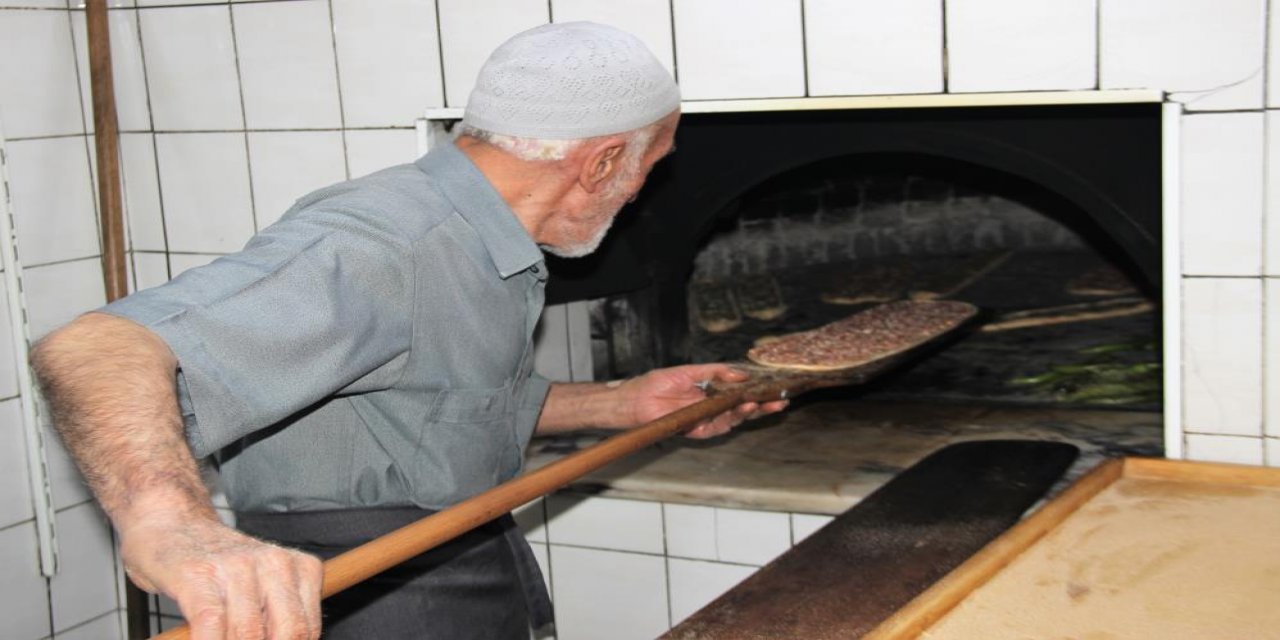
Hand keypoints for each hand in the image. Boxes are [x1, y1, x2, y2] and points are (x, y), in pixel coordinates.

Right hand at [121, 512, 322, 639]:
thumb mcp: (265, 586)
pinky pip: (210, 624)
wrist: (172, 525)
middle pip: (288, 633)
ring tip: (221, 637)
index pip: (307, 629)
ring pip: (248, 634)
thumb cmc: (220, 567)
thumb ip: (280, 616)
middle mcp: (274, 562)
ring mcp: (236, 566)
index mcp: (300, 567)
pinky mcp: (198, 575)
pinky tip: (198, 639)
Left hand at [620, 363, 788, 438]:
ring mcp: (704, 420)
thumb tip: (739, 373)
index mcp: (710, 393)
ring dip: (748, 413)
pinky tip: (742, 408)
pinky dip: (730, 418)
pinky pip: (717, 427)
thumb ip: (714, 372)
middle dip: (762, 407)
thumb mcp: (689, 371)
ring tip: (760, 403)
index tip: (774, 388)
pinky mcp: (696, 430)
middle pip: (741, 410)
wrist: (633, 400)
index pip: (739, 394)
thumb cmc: (656, 384)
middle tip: (779, 401)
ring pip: (733, 420)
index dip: (757, 393)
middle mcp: (711, 409)